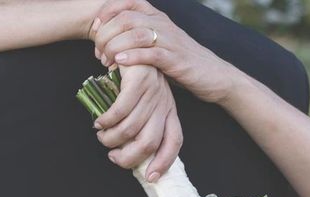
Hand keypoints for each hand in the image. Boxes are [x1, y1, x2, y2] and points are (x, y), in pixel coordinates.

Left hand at [91, 0, 236, 103]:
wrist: (215, 76)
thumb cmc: (183, 63)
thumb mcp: (159, 45)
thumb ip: (138, 40)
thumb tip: (108, 44)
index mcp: (157, 18)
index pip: (126, 3)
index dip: (106, 13)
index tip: (94, 29)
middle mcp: (163, 24)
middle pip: (126, 18)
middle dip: (106, 34)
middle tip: (98, 53)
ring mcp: (171, 41)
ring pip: (136, 33)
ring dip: (116, 46)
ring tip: (106, 60)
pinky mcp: (177, 60)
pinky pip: (152, 53)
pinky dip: (133, 56)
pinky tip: (120, 63)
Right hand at [93, 64, 182, 181]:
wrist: (127, 39)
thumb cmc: (130, 75)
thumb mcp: (141, 100)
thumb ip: (139, 121)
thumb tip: (127, 149)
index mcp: (169, 110)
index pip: (174, 142)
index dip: (164, 162)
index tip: (150, 178)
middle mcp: (164, 103)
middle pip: (150, 142)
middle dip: (129, 157)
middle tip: (113, 156)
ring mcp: (153, 92)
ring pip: (131, 129)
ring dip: (111, 138)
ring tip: (102, 136)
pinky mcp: (139, 81)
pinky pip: (121, 110)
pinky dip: (107, 121)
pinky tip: (99, 121)